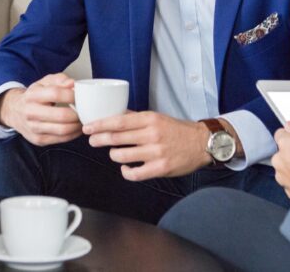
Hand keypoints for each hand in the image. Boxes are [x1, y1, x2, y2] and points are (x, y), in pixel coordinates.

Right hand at [0, 74, 80, 145]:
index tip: (79, 96)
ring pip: (63, 130)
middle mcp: (30, 112)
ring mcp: (34, 128)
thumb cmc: (34, 96)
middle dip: (78, 113)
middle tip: (85, 110)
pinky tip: (76, 128)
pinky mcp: (38, 140)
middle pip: (61, 115)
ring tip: (82, 119)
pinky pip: (61, 139)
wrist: (15, 111)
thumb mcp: (44, 82)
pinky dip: (73, 134)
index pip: (55, 94)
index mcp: (32, 95)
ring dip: (78, 126)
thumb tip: (73, 84)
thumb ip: (60, 80)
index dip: (71, 95)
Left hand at [83, 111, 211, 180]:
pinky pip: (134, 174)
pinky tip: (126, 167)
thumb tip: (113, 115)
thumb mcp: (156, 118)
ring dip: (114, 155)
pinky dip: (126, 171)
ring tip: (114, 153)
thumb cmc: (177, 130)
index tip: (88, 127)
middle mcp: (152, 135)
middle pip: (117, 138)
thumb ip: (135, 118)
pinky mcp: (160, 168)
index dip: (100, 125)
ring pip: (122, 156)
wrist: (201, 143)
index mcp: (150, 119)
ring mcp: (156, 153)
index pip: (118, 121)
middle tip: (92, 140)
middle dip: (100, 139)